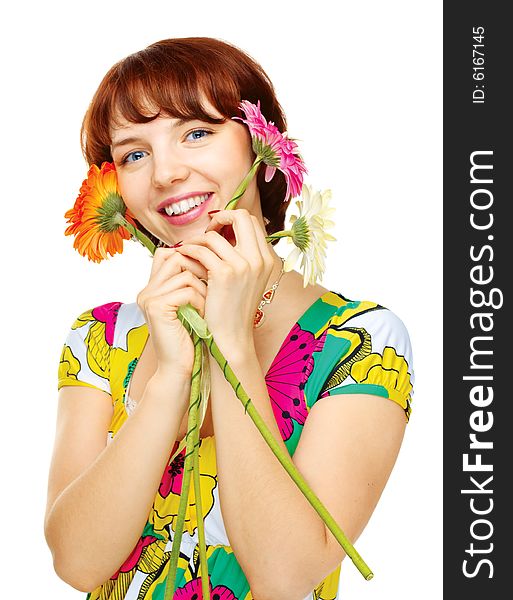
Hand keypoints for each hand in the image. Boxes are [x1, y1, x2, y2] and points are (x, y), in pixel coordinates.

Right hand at [136, 248, 207, 376]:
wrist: (179, 368)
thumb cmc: (190, 337)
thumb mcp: (190, 305)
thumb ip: (190, 283)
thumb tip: (209, 256)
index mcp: (152, 288)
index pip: (168, 254)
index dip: (190, 258)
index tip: (208, 274)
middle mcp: (146, 290)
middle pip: (177, 257)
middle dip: (200, 270)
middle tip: (212, 289)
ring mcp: (148, 298)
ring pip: (186, 273)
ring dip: (203, 289)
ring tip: (207, 307)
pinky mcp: (156, 307)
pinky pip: (187, 290)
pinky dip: (200, 301)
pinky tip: (202, 315)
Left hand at [173, 209, 274, 355]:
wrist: (231, 337)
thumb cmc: (232, 310)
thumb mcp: (246, 281)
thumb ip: (241, 257)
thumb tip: (222, 232)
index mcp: (268, 259)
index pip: (251, 222)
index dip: (231, 220)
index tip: (216, 231)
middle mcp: (260, 259)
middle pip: (241, 216)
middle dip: (219, 218)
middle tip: (205, 232)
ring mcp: (244, 265)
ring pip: (214, 235)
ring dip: (197, 239)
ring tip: (188, 250)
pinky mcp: (225, 273)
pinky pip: (201, 249)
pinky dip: (189, 250)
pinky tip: (183, 259)